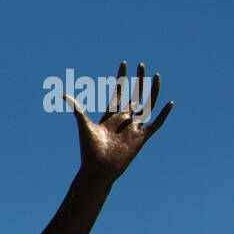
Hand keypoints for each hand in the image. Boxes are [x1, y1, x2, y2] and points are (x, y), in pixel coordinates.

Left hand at [66, 61, 172, 181]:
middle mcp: (124, 119)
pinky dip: (163, 115)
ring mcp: (134, 128)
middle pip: (134, 95)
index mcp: (110, 115)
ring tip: (156, 76)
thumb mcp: (84, 126)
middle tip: (141, 65)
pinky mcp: (141, 138)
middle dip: (138, 80)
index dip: (121, 78)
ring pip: (147, 105)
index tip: (124, 63)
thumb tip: (63, 94)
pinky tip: (170, 103)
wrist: (98, 170)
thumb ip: (77, 109)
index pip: (119, 92)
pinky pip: (156, 125)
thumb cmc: (89, 150)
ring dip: (152, 91)